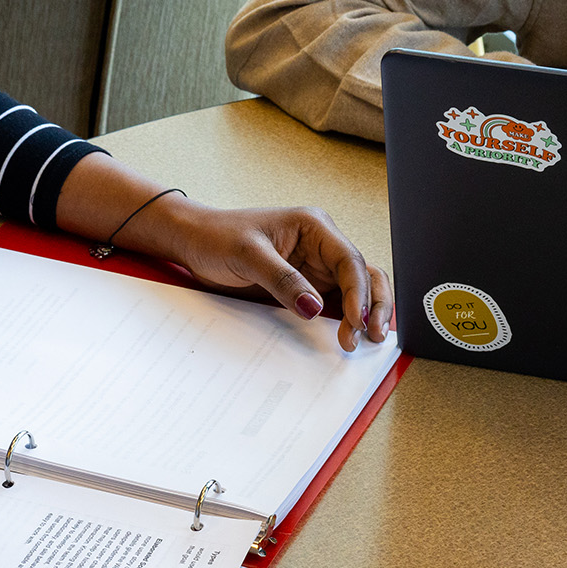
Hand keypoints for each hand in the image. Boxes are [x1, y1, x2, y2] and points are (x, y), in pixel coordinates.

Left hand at [123, 198, 394, 351]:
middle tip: (373, 336)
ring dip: (366, 313)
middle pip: (364, 275)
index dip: (358, 292)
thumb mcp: (246, 255)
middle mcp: (321, 246)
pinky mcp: (306, 286)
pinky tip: (348, 336)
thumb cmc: (217, 237)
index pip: (349, 260)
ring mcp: (316, 267)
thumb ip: (282, 280)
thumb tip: (314, 308)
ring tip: (366, 340)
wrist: (194, 241)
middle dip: (373, 305)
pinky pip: (334, 303)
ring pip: (357, 289)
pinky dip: (346, 319)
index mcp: (314, 227)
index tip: (356, 321)